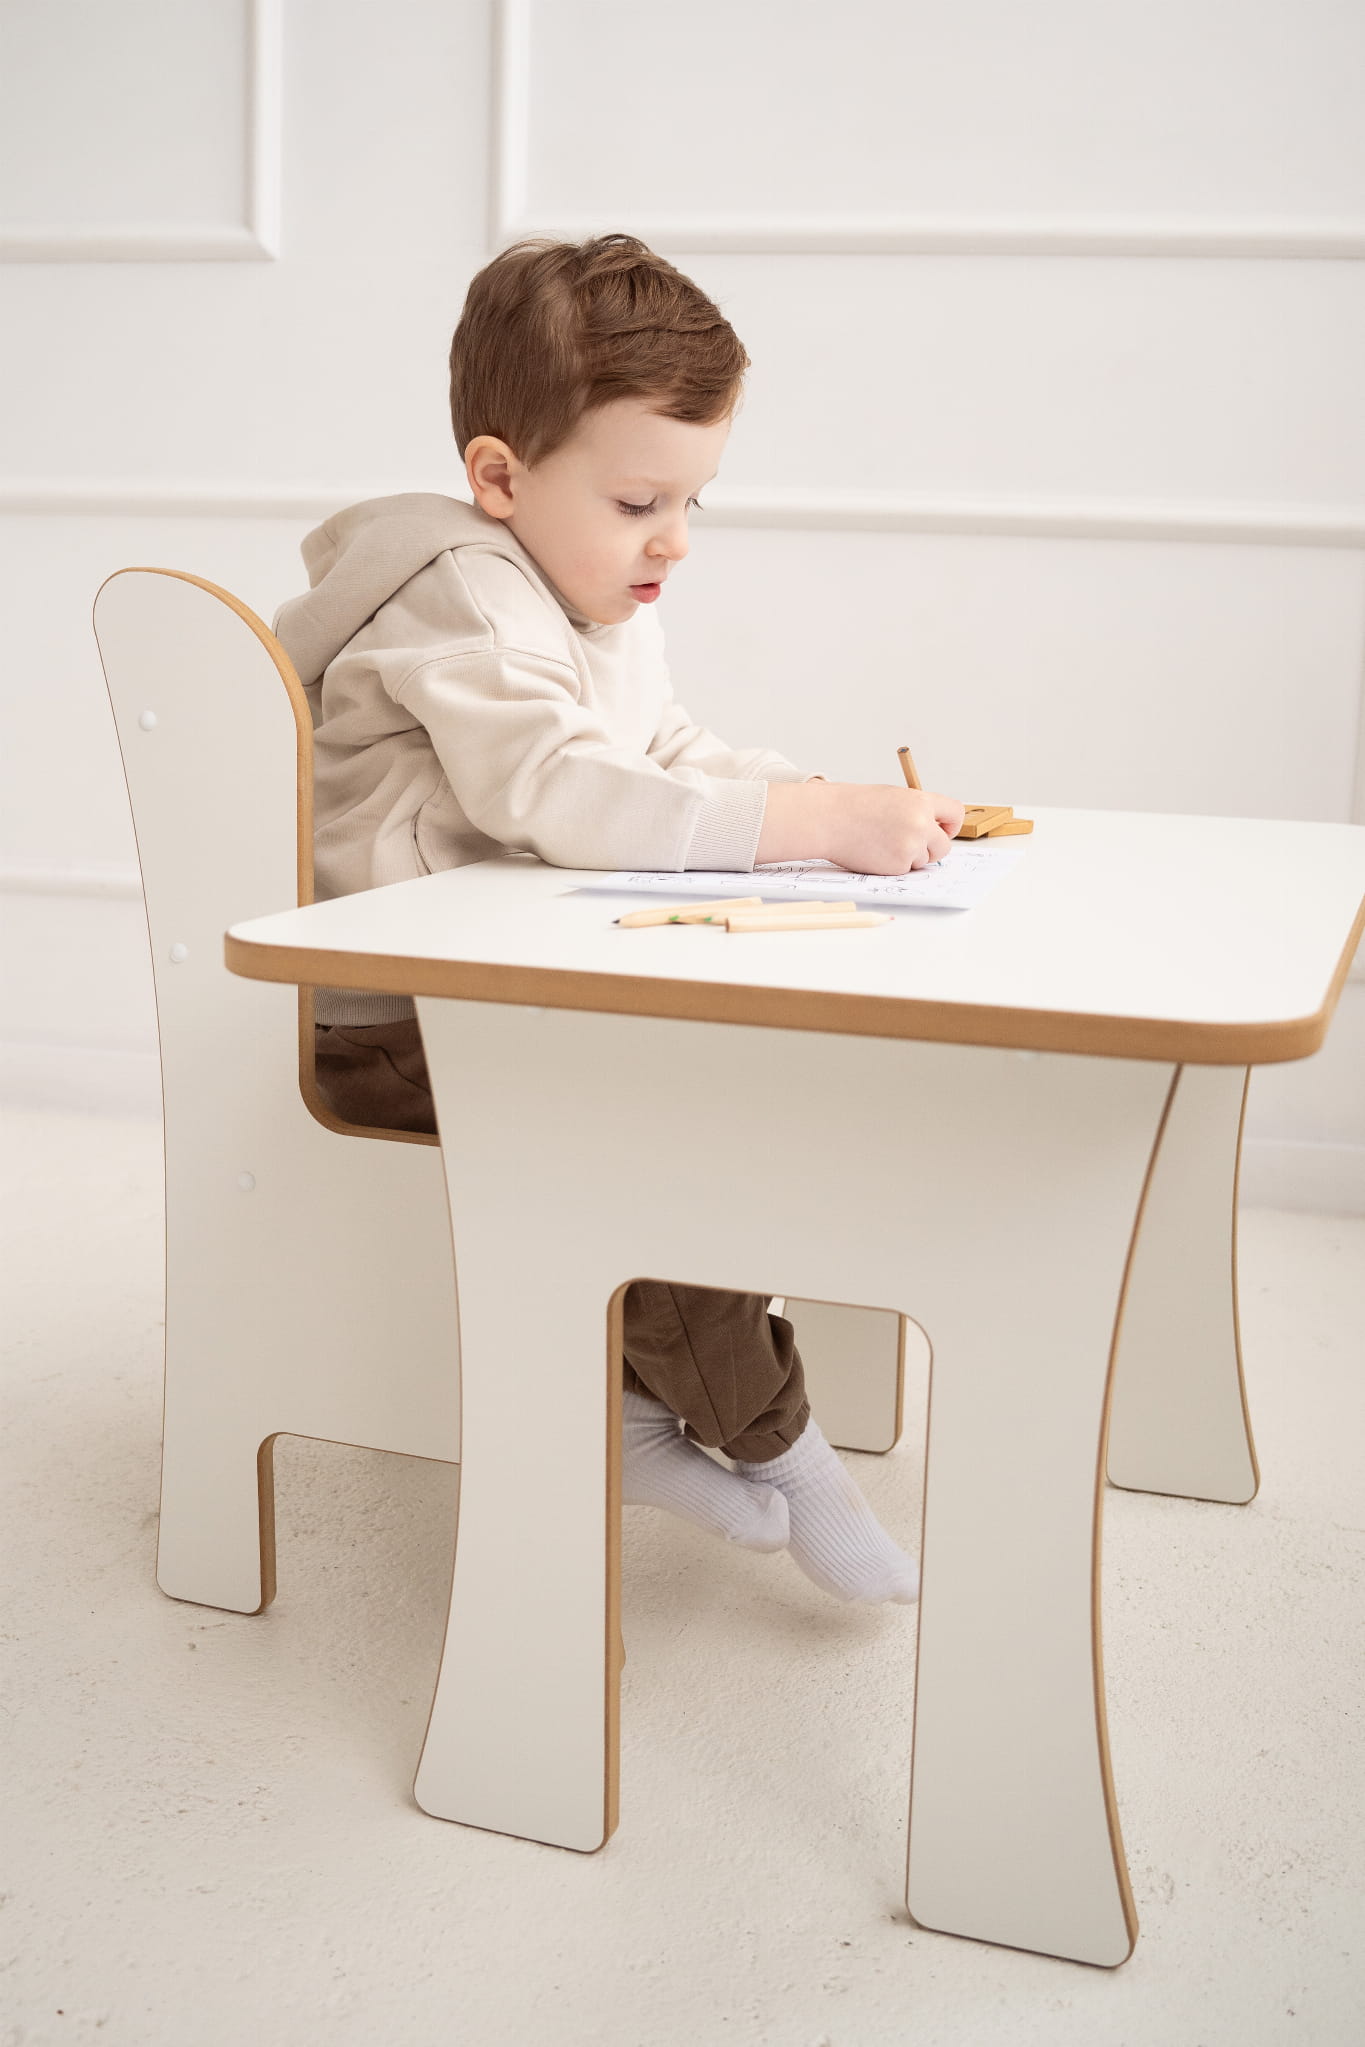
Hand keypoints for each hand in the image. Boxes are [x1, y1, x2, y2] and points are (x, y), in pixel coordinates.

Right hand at [822, 784, 964, 873]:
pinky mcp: (898, 865)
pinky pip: (905, 870)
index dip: (950, 825)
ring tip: (882, 842)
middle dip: (930, 849)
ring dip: (908, 857)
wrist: (830, 819)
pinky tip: (875, 852)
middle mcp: (921, 824)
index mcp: (921, 801)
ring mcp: (911, 846)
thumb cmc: (854, 806)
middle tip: (909, 845)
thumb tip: (933, 829)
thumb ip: (916, 811)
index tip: (943, 830)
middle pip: (943, 846)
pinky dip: (893, 865)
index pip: (955, 813)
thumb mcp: (892, 798)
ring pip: (923, 860)